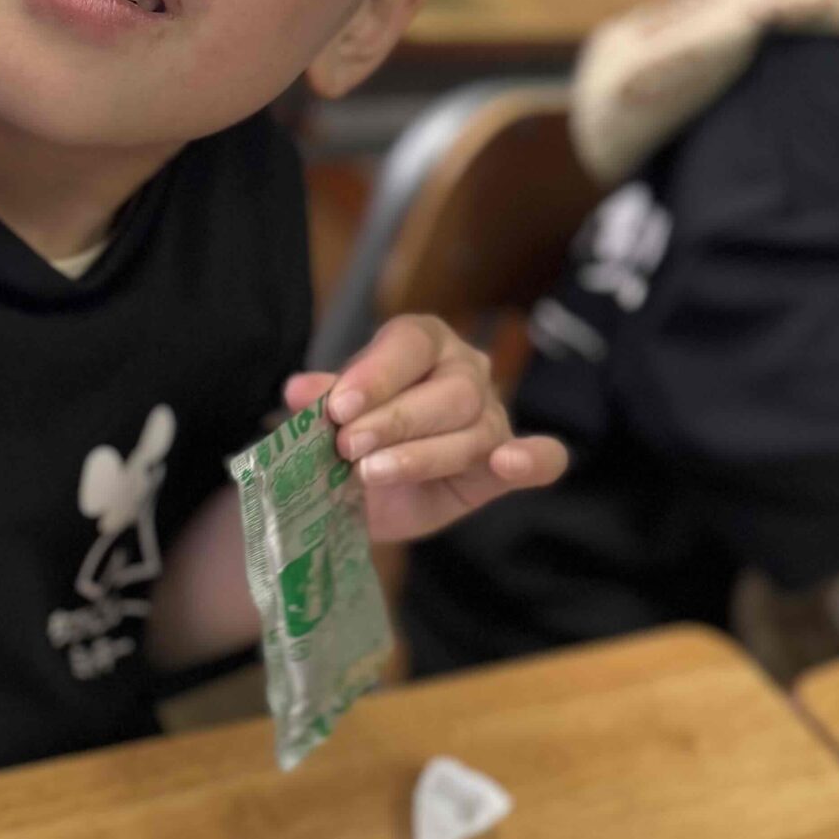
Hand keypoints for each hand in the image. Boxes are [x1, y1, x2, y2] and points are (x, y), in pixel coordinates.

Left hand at [285, 316, 566, 544]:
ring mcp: (491, 417)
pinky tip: (509, 462)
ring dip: (422, 454)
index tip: (338, 408)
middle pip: (447, 390)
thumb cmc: (350, 441)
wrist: (363, 496)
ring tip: (371, 473)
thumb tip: (297, 392)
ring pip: (473, 431)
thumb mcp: (328, 422)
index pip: (408, 344)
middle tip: (347, 447)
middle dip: (394, 420)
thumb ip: (320, 405)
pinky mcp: (504, 464)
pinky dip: (534, 460)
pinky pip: (541, 460)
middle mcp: (464, 370)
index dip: (376, 375)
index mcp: (420, 342)